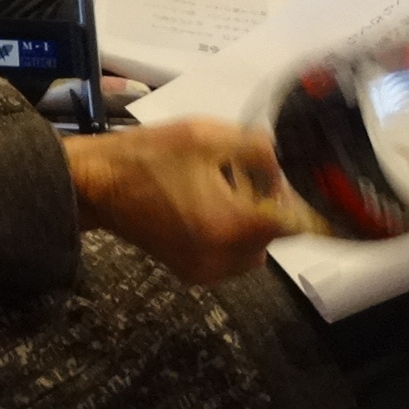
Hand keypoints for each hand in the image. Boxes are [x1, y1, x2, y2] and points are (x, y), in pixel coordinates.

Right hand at [64, 119, 316, 284]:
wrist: (94, 184)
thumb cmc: (145, 156)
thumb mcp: (205, 135)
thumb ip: (258, 148)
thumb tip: (289, 165)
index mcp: (231, 224)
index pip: (298, 224)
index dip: (310, 205)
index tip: (314, 189)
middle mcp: (224, 257)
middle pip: (276, 234)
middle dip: (268, 206)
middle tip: (244, 177)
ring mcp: (207, 270)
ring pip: (256, 247)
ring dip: (250, 222)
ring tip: (221, 191)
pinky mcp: (193, 273)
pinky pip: (232, 257)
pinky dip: (229, 235)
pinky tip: (205, 208)